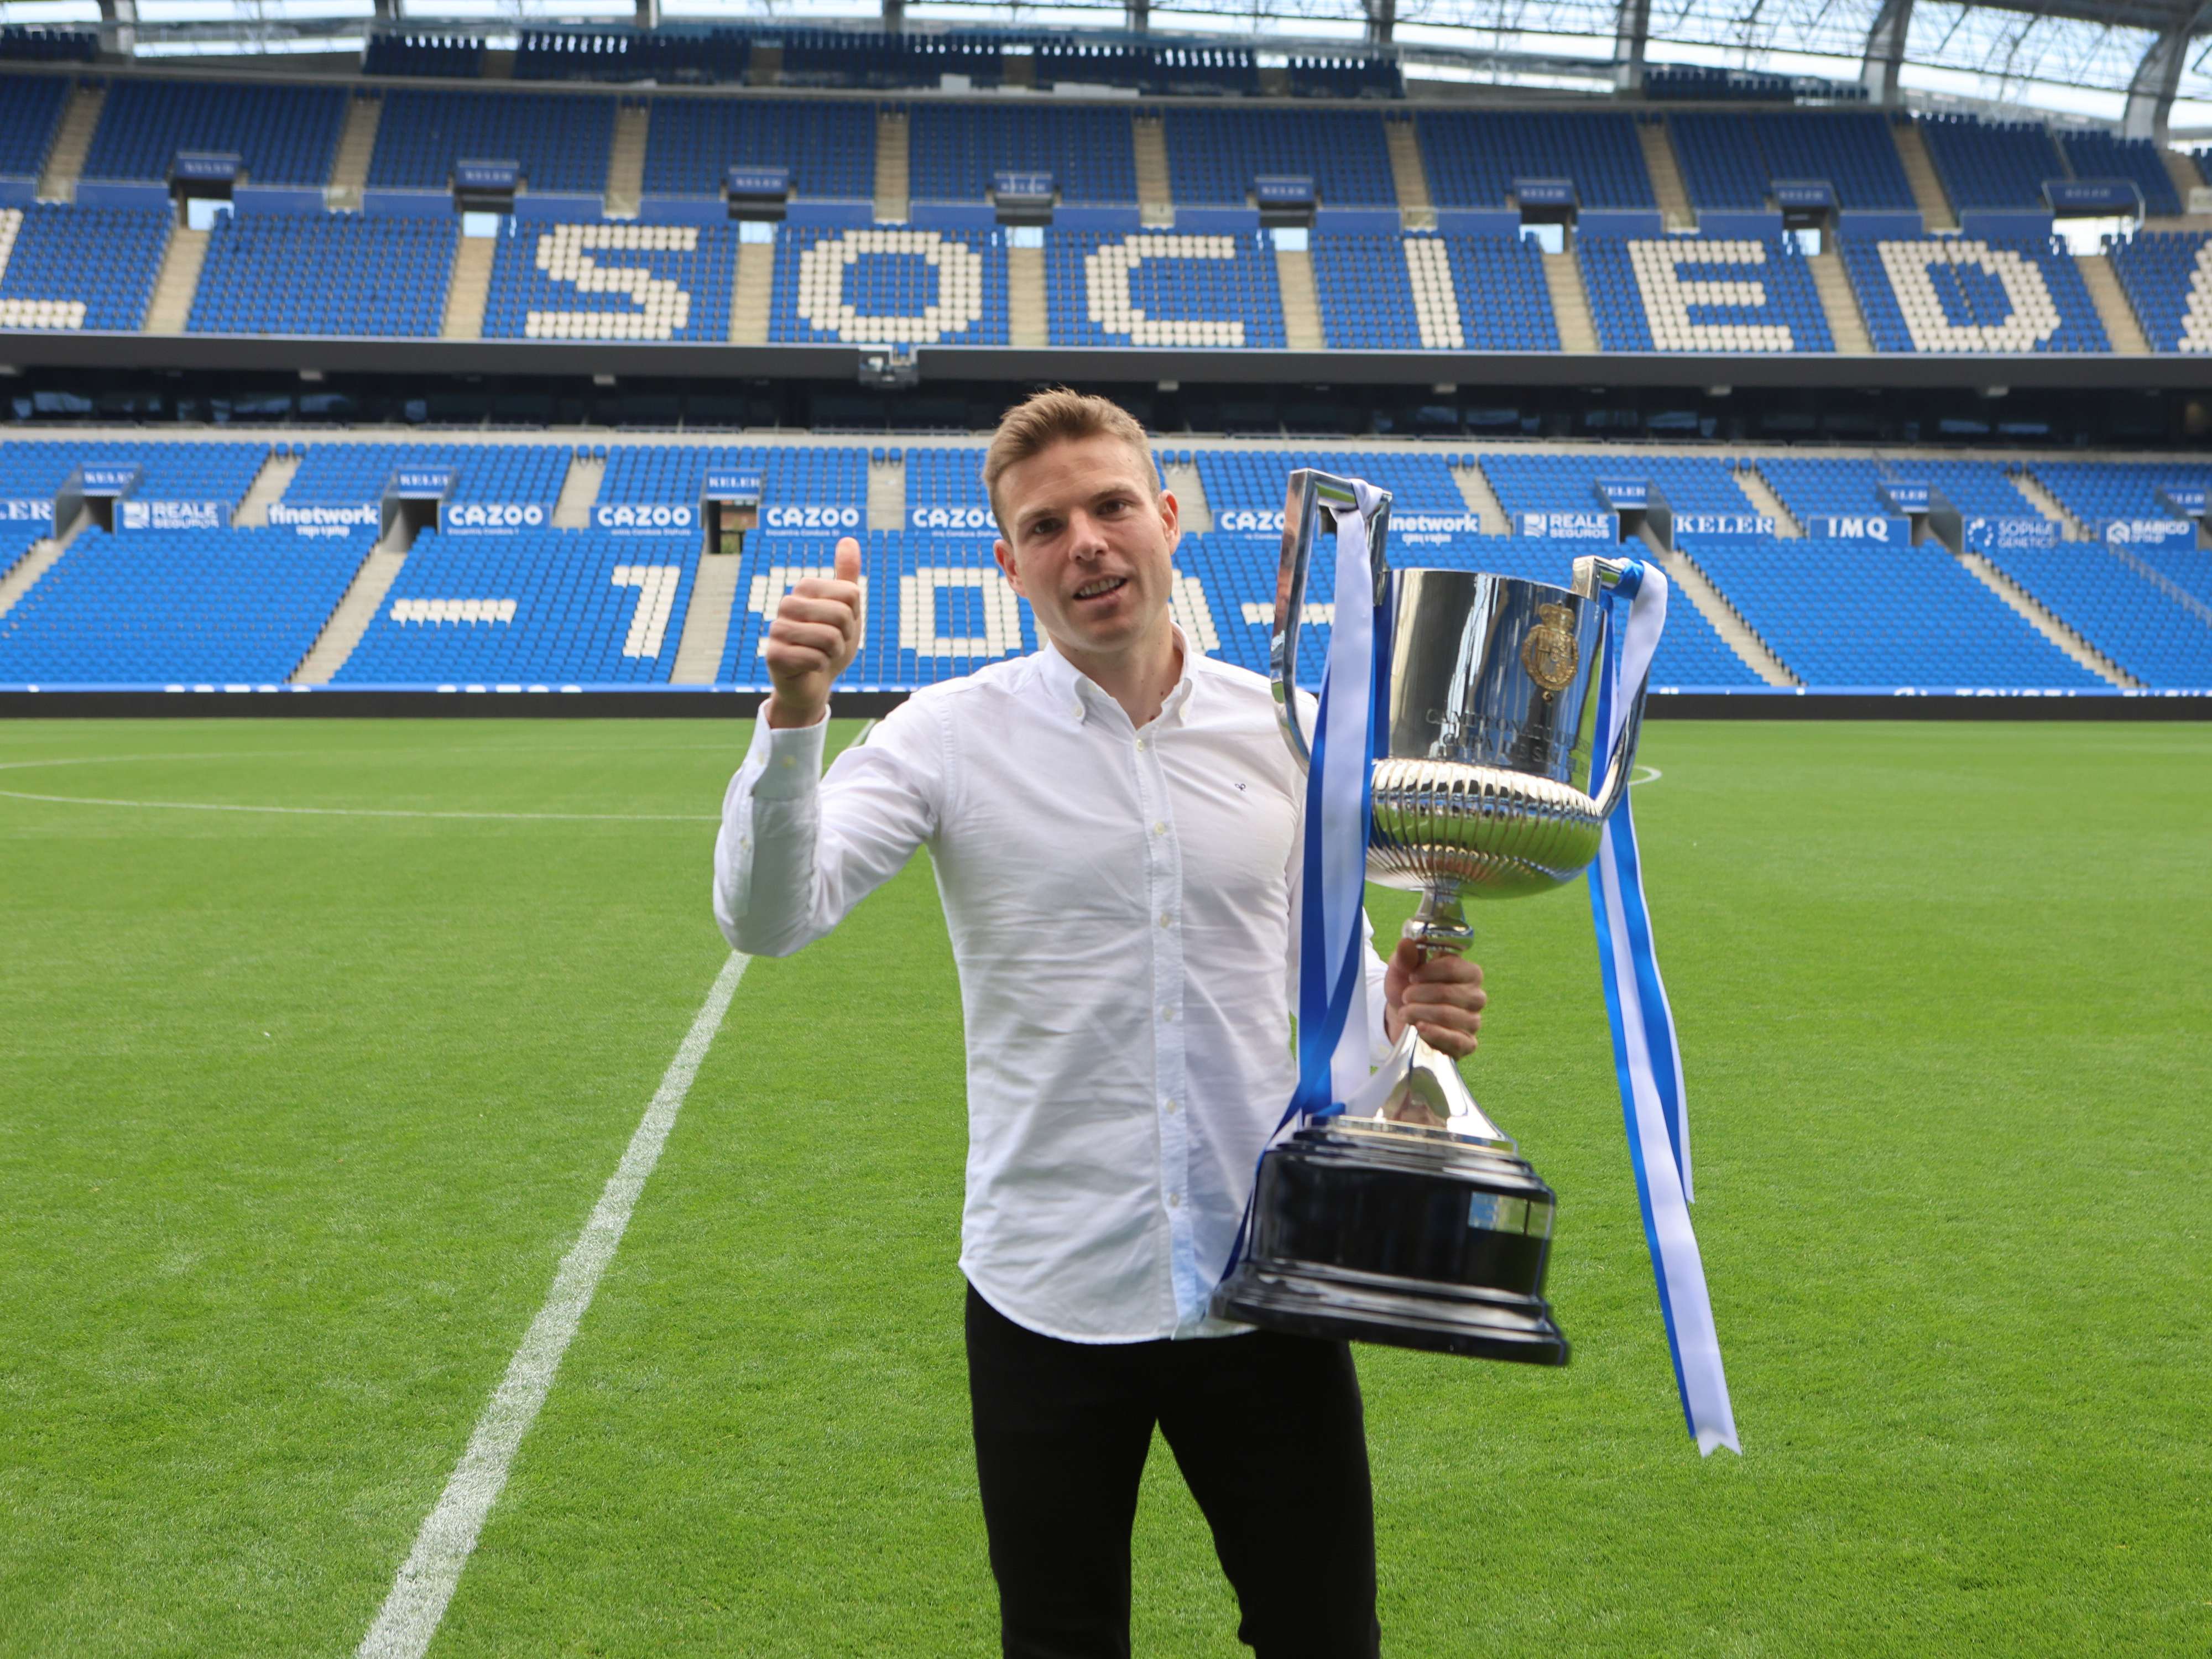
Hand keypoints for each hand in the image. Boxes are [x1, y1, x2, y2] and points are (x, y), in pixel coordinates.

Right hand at [764, 536, 862, 727]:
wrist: (813, 682)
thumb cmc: (829, 644)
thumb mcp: (846, 609)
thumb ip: (847, 576)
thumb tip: (848, 539)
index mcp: (805, 588)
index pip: (851, 594)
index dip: (853, 616)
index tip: (840, 626)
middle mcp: (787, 603)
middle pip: (841, 614)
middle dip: (844, 636)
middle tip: (831, 643)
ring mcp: (777, 629)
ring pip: (829, 637)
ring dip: (833, 653)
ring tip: (820, 654)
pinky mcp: (773, 655)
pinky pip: (815, 658)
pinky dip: (820, 667)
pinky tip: (809, 667)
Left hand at [1383, 938, 1485, 1058]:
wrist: (1403, 1017)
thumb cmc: (1409, 987)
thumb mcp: (1402, 969)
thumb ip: (1405, 956)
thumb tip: (1406, 943)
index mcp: (1468, 972)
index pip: (1453, 967)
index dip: (1427, 971)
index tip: (1411, 976)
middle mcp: (1476, 996)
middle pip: (1447, 992)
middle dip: (1418, 994)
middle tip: (1405, 996)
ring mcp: (1473, 1021)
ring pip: (1447, 1015)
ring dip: (1419, 1013)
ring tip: (1405, 1012)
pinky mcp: (1467, 1044)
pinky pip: (1456, 1040)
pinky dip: (1434, 1033)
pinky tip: (1420, 1027)